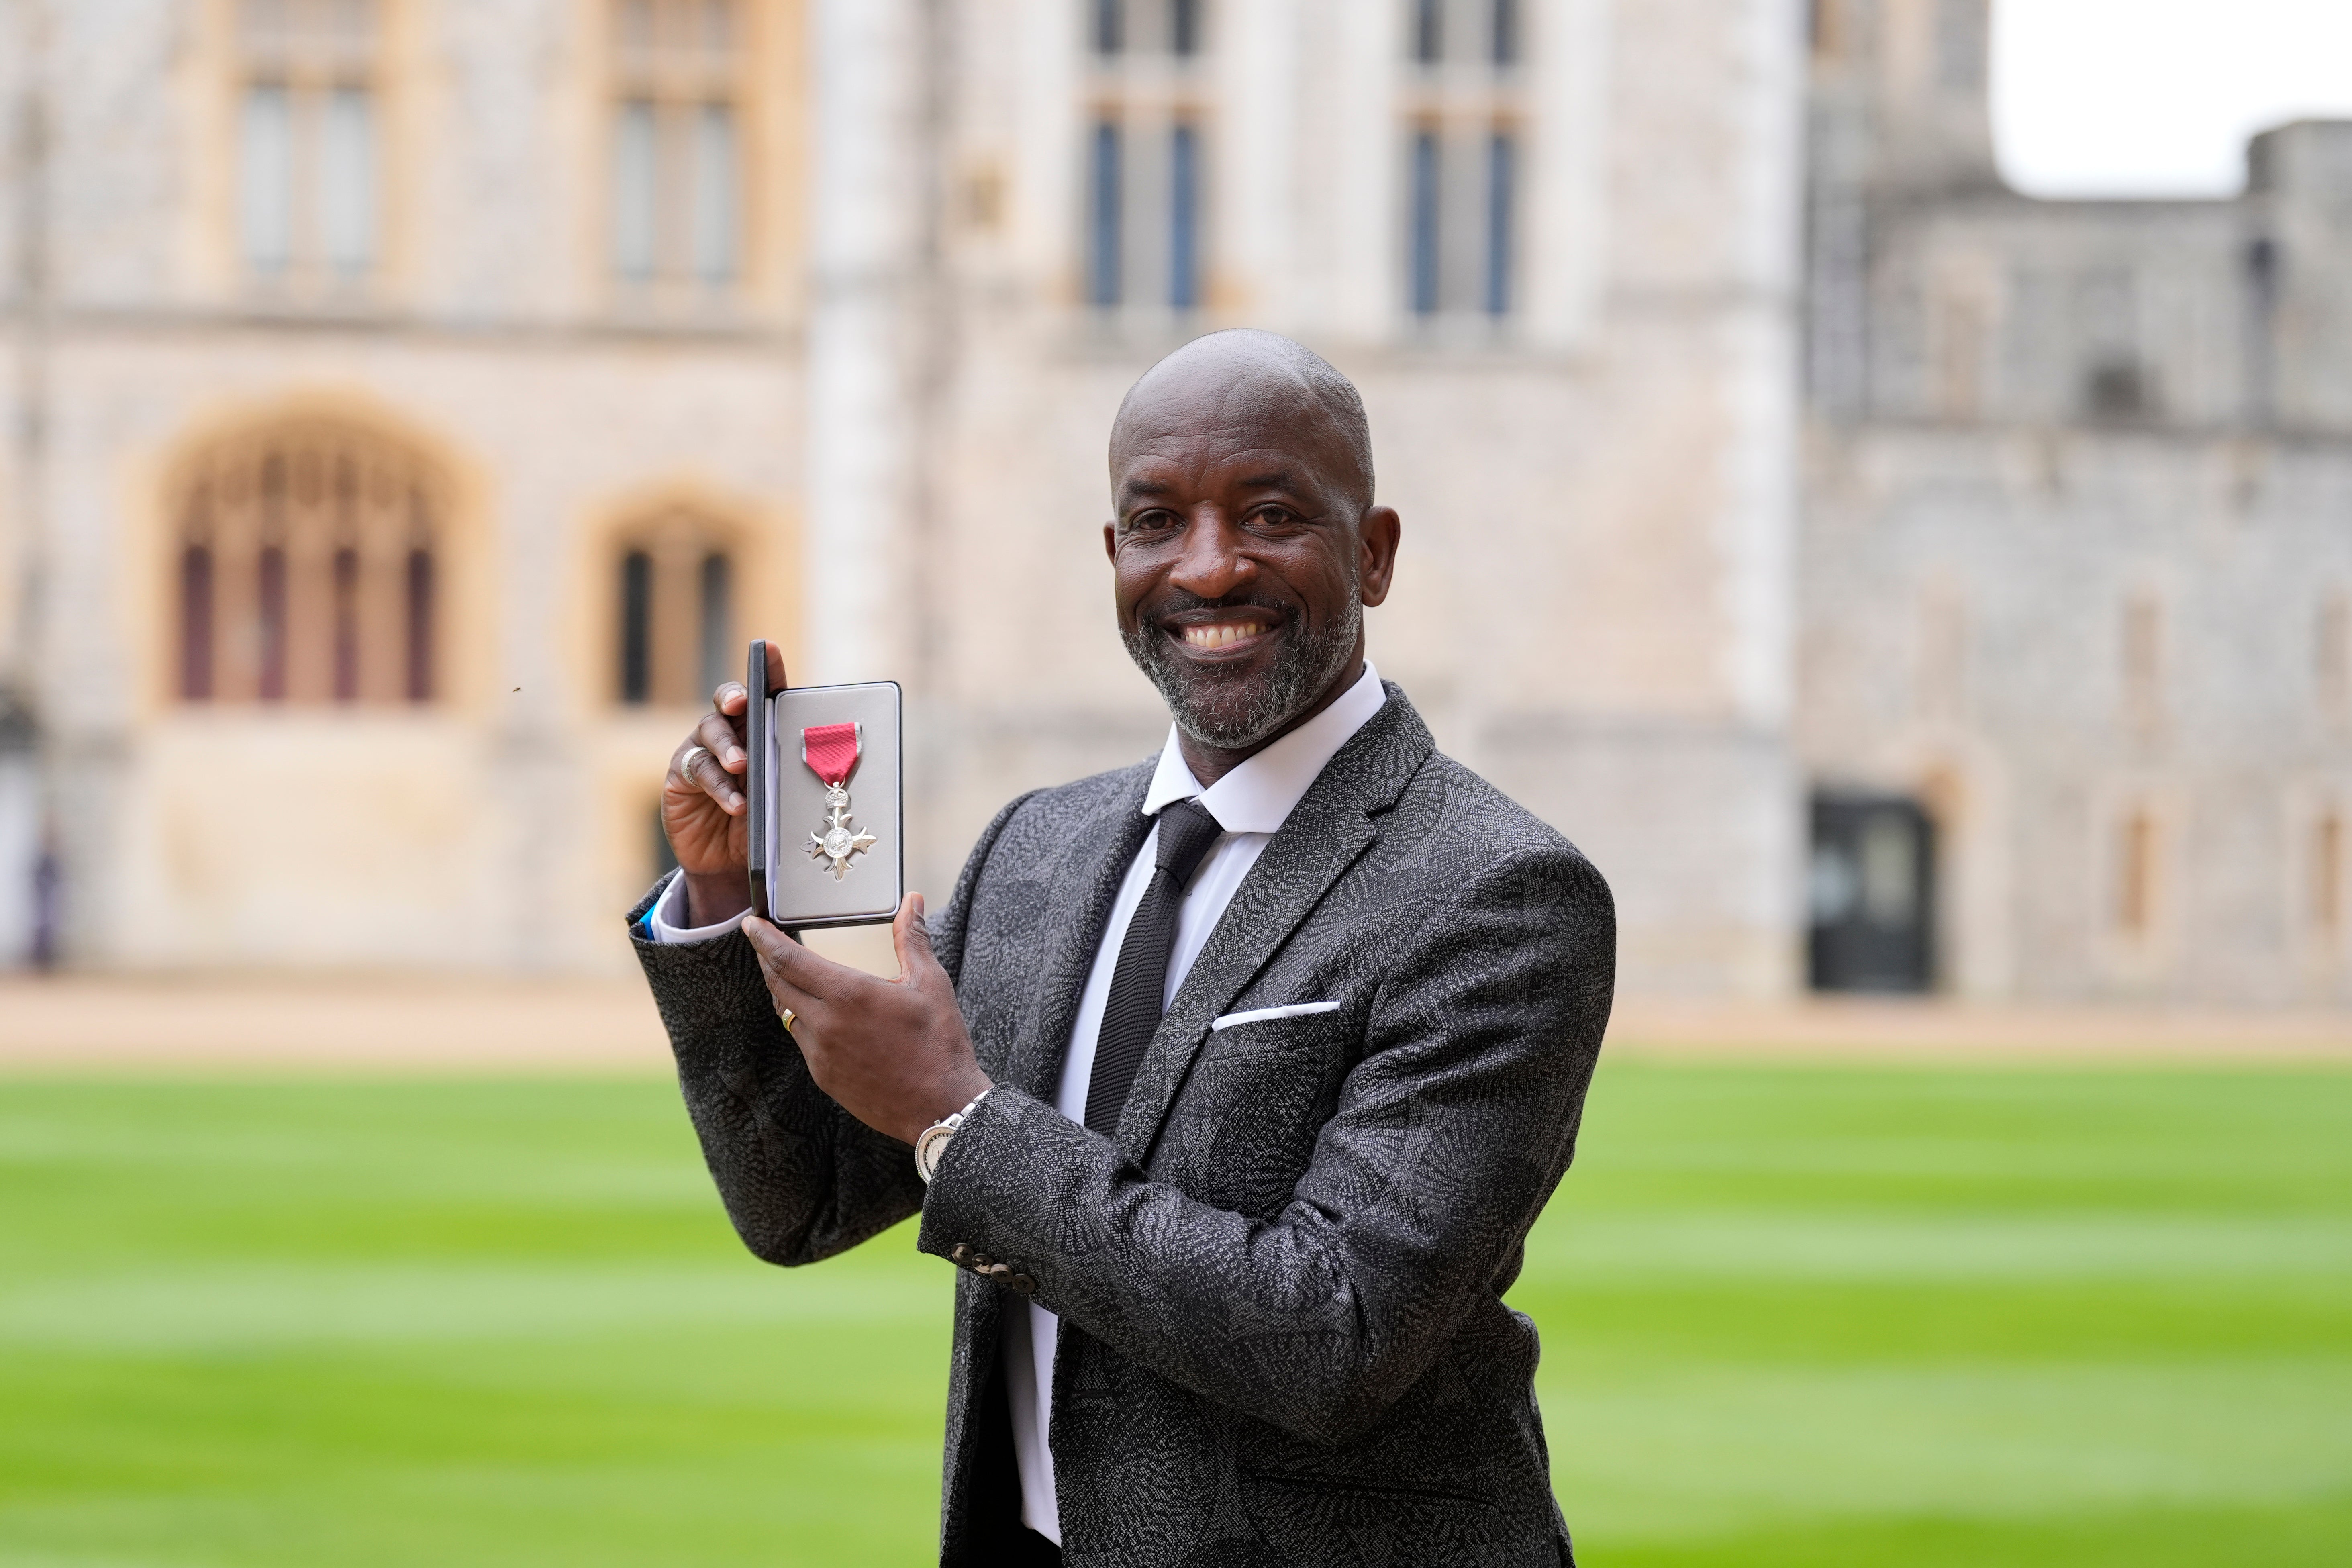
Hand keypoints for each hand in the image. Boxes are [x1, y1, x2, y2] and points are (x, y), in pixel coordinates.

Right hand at [662, 641, 787, 926]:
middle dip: (733, 697)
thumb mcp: (785, 799)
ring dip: (727, 747)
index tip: (769, 650)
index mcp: (760, 730)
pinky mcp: (682, 776)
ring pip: (710, 732)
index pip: (764, 693)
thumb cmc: (765, 824)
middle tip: (740, 705)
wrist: (731, 865)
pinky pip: (699, 771)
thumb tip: (831, 767)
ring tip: (742, 765)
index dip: (766, 670)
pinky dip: (719, 786)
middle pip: (727, 702)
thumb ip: (794, 777)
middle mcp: (731, 733)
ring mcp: (703, 752)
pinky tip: (736, 804)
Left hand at [740, 893, 992, 1146]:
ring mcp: (820, 1054)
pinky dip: (800, 1019)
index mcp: (848, 994)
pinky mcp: (823, 1076)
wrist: (940, 1108)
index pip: (789, 959)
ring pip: (786, 1013)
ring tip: (787, 973)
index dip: (764, 940)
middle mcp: (826, 1023)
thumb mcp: (930, 983)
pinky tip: (814, 1013)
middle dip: (766, 959)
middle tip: (763, 943)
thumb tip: (912, 901)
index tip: (750, 925)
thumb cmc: (939, 1043)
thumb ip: (912, 938)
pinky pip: (801, 1040)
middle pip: (778, 984)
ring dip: (782, 989)